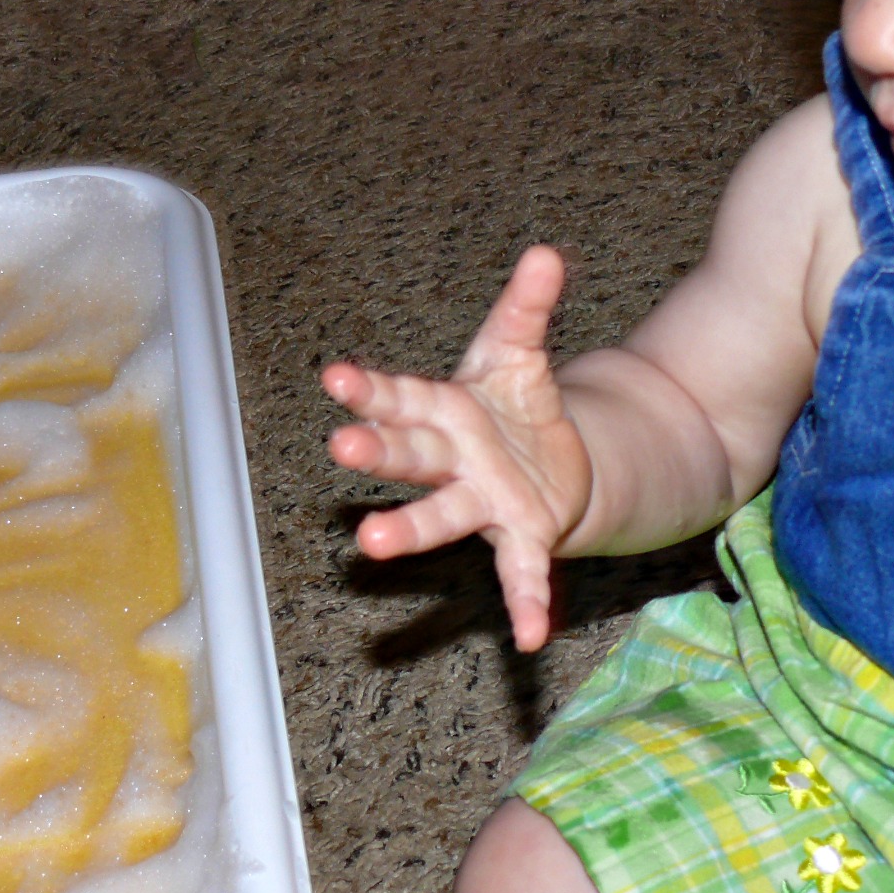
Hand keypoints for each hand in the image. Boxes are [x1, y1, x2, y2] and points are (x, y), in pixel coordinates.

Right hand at [323, 245, 591, 651]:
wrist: (557, 459)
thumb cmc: (515, 403)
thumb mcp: (520, 351)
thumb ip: (529, 307)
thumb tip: (546, 254)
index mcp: (445, 409)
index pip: (402, 395)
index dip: (371, 388)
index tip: (336, 377)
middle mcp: (453, 461)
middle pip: (410, 454)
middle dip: (378, 449)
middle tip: (341, 445)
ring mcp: (481, 503)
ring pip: (441, 516)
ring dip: (408, 529)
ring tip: (372, 544)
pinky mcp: (521, 536)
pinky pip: (520, 574)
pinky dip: (527, 604)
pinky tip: (532, 638)